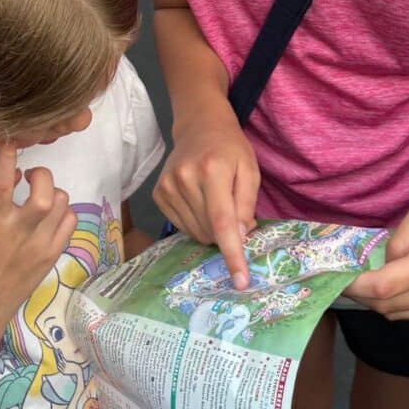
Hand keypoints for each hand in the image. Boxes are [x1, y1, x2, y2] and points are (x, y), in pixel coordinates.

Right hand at [0, 144, 75, 322]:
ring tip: (40, 197)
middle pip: (45, 193)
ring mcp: (41, 244)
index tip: (9, 139)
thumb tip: (12, 172)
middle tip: (32, 177)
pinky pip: (70, 221)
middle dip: (42, 175)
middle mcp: (19, 231)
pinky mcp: (54, 254)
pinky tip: (50, 216)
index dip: (6, 157)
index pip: (1, 182)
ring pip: (62, 203)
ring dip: (52, 192)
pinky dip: (63, 212)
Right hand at [154, 115, 259, 288]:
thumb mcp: (249, 170)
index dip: (232, 254)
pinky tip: (199, 201)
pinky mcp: (158, 194)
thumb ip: (246, 205)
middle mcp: (185, 179)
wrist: (199, 127)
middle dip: (226, 233)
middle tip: (232, 209)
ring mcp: (167, 187)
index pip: (222, 222)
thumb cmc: (230, 148)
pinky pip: (182, 226)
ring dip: (211, 229)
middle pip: (209, 231)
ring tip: (214, 200)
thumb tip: (239, 237)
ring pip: (196, 233)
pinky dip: (196, 222)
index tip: (240, 281)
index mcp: (212, 171)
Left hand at [346, 164, 408, 319]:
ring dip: (379, 301)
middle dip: (360, 295)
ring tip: (363, 277)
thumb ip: (402, 236)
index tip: (332, 275)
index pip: (384, 288)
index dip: (353, 285)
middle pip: (390, 307)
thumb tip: (384, 261)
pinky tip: (392, 280)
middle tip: (341, 275)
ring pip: (405, 314)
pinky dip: (401, 301)